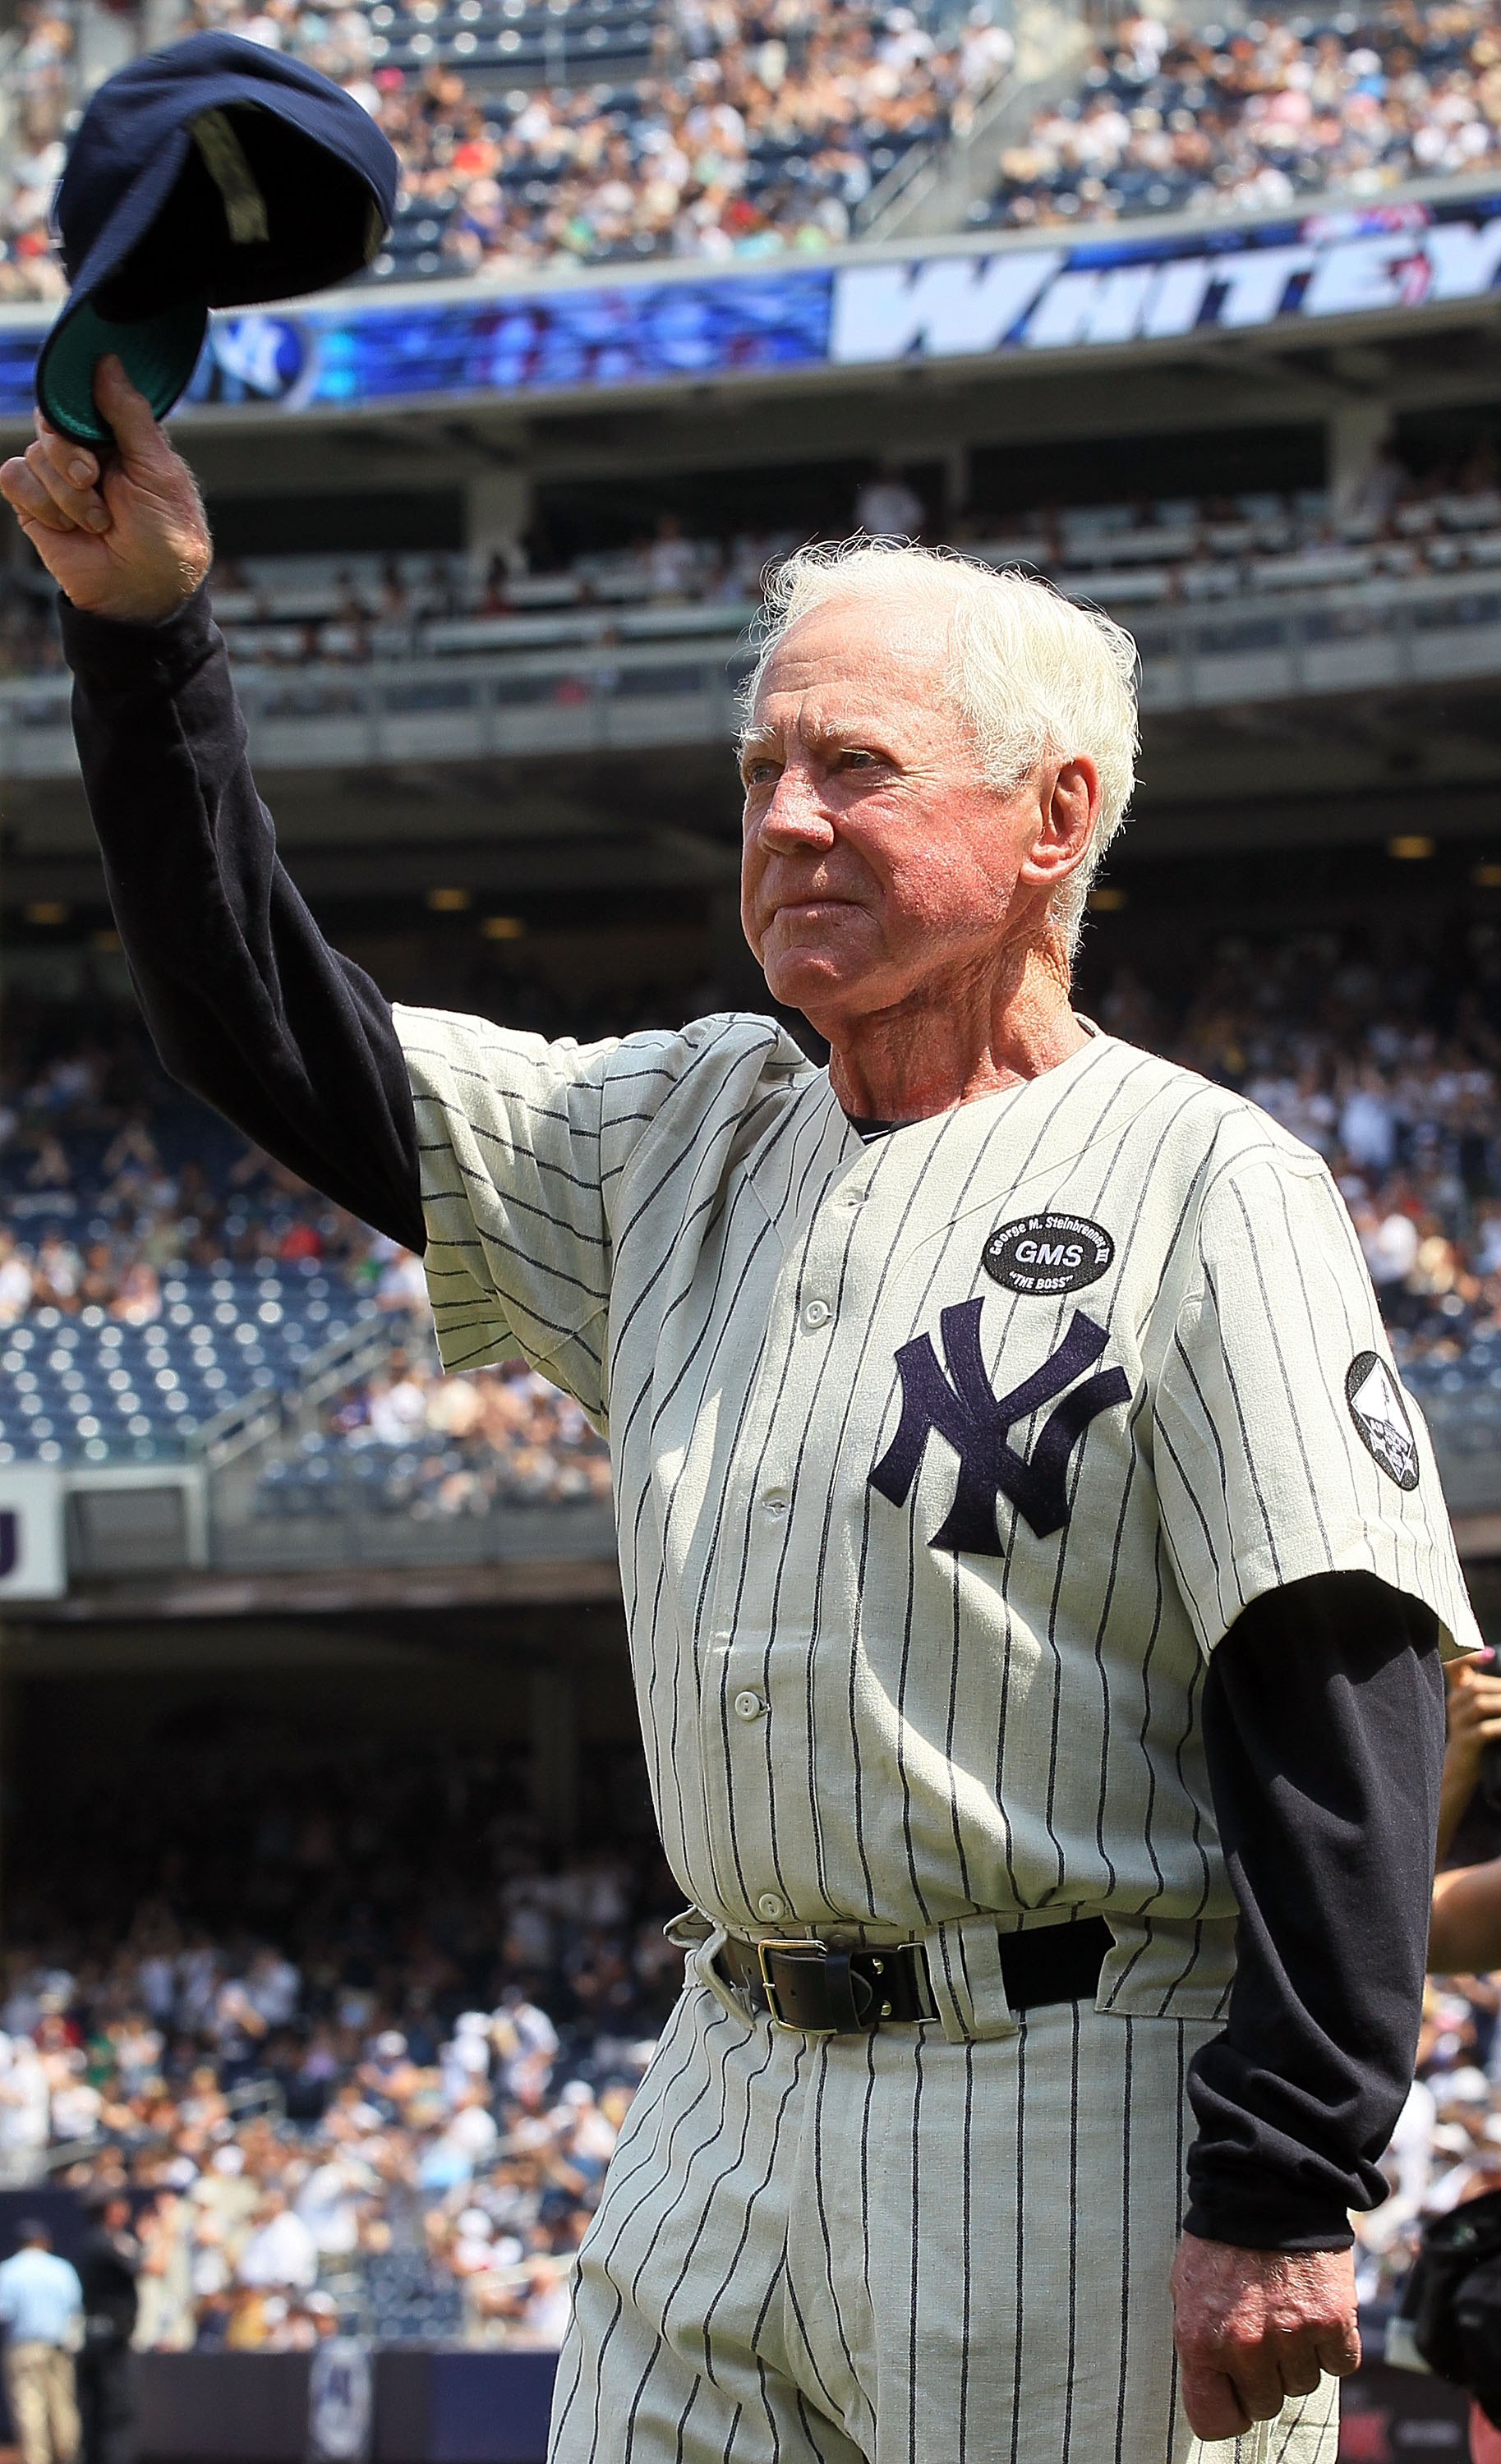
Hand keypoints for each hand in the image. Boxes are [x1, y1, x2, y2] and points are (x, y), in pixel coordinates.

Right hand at [0, 356, 210, 622]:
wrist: (143, 595)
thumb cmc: (166, 537)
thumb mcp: (159, 470)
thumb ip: (130, 415)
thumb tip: (107, 361)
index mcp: (120, 435)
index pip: (83, 395)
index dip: (79, 403)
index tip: (89, 425)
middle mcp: (86, 450)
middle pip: (50, 418)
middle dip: (70, 453)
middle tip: (93, 480)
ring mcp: (57, 476)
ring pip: (34, 452)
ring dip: (65, 493)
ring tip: (98, 522)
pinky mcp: (34, 503)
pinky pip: (13, 477)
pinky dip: (41, 503)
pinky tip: (68, 527)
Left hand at [1169, 2234, 1358, 2439]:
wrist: (1265, 2186)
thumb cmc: (1222, 2238)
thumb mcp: (1187, 2288)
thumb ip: (1200, 2342)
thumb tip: (1215, 2387)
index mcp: (1200, 2340)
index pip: (1215, 2422)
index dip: (1228, 2410)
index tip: (1235, 2393)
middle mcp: (1245, 2346)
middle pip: (1265, 2405)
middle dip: (1265, 2377)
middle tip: (1263, 2333)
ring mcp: (1291, 2336)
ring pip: (1303, 2385)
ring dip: (1299, 2357)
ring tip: (1286, 2310)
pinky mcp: (1332, 2321)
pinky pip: (1340, 2364)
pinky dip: (1333, 2344)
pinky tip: (1316, 2310)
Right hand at [1446, 1655, 1500, 1781]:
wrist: (1460, 1770)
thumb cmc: (1475, 1738)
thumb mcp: (1478, 1712)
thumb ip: (1487, 1695)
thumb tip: (1496, 1672)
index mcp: (1458, 1695)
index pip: (1454, 1666)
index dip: (1469, 1657)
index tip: (1489, 1654)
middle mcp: (1454, 1705)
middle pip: (1475, 1685)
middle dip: (1499, 1686)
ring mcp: (1457, 1723)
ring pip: (1479, 1703)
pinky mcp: (1464, 1741)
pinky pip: (1484, 1729)